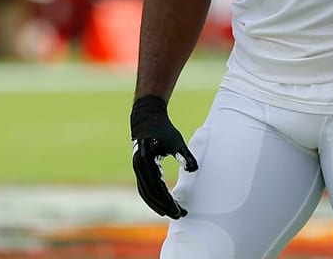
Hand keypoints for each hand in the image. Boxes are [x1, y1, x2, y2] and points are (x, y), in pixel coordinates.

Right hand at [130, 95, 196, 217]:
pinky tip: (162, 201)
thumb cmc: (163, 129)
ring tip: (171, 212)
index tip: (180, 210)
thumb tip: (194, 169)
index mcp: (147, 162)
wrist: (146, 118)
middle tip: (179, 215)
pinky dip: (152, 197)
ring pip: (146, 193)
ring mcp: (137, 169)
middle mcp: (139, 168)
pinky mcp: (139, 168)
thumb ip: (184, 155)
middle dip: (164, 207)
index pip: (158, 189)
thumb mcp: (176, 140)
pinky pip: (144, 188)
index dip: (168, 202)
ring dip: (157, 204)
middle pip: (151, 195)